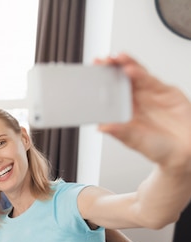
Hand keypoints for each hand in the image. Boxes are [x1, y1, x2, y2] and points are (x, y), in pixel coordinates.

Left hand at [97, 54, 190, 172]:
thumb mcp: (136, 141)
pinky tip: (130, 69)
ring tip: (115, 59)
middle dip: (111, 69)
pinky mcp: (165, 92)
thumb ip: (120, 132)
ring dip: (125, 66)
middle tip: (100, 61)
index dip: (101, 84)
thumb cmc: (160, 148)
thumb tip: (101, 128)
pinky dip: (141, 74)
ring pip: (135, 76)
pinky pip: (151, 80)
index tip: (91, 76)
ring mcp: (150, 95)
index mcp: (124, 113)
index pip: (110, 94)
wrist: (187, 151)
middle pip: (121, 80)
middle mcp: (136, 102)